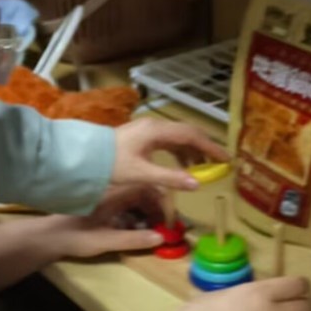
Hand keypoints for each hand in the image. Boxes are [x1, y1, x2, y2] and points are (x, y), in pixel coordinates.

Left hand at [45, 186, 170, 257]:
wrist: (50, 236)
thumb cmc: (75, 237)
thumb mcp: (105, 241)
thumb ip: (132, 240)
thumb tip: (161, 238)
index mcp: (117, 193)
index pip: (149, 190)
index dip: (164, 204)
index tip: (172, 221)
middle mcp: (116, 191)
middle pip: (147, 193)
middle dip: (160, 210)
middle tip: (169, 229)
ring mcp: (112, 198)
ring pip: (140, 200)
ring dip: (152, 214)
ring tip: (159, 232)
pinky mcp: (107, 205)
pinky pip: (131, 206)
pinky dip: (141, 216)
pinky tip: (143, 231)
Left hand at [112, 120, 228, 191]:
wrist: (84, 156)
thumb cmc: (110, 163)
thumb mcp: (141, 173)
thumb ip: (170, 178)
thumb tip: (197, 184)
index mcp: (157, 131)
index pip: (191, 135)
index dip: (210, 147)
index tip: (226, 159)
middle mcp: (154, 126)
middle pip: (187, 133)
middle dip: (204, 147)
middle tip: (218, 163)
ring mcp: (148, 129)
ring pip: (178, 137)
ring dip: (191, 151)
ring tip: (202, 168)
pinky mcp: (142, 136)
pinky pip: (168, 142)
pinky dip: (179, 152)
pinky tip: (182, 166)